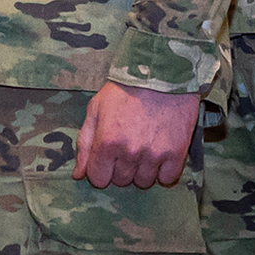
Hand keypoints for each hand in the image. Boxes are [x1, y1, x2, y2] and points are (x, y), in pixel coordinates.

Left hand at [70, 83, 200, 189]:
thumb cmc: (125, 89)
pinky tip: (160, 152)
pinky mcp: (176, 152)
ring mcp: (154, 154)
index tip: (108, 157)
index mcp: (107, 142)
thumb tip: (78, 175)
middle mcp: (130, 152)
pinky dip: (163, 170)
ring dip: (142, 169)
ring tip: (144, 146)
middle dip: (121, 167)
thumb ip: (85, 143)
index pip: (99, 179)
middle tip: (127, 145)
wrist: (161, 72)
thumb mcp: (96, 109)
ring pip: (143, 181)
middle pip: (121, 181)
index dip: (101, 169)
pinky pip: (167, 178)